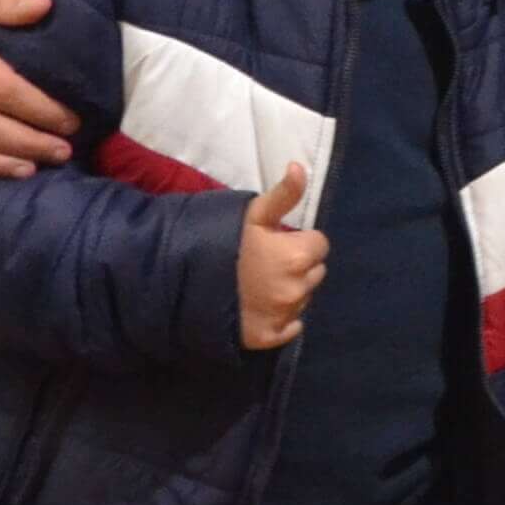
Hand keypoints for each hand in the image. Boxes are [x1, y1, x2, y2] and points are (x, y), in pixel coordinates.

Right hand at [236, 164, 328, 349]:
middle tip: (268, 263)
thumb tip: (300, 166)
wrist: (185, 283)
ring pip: (303, 298)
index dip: (300, 241)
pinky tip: (261, 308)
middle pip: (314, 272)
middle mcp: (297, 288)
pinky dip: (282, 320)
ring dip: (290, 290)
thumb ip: (284, 194)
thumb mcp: (253, 214)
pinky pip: (292, 328)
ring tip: (260, 284)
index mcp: (298, 256)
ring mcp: (284, 315)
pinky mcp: (270, 337)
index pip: (319, 245)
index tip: (278, 242)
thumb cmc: (224, 243)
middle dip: (298, 266)